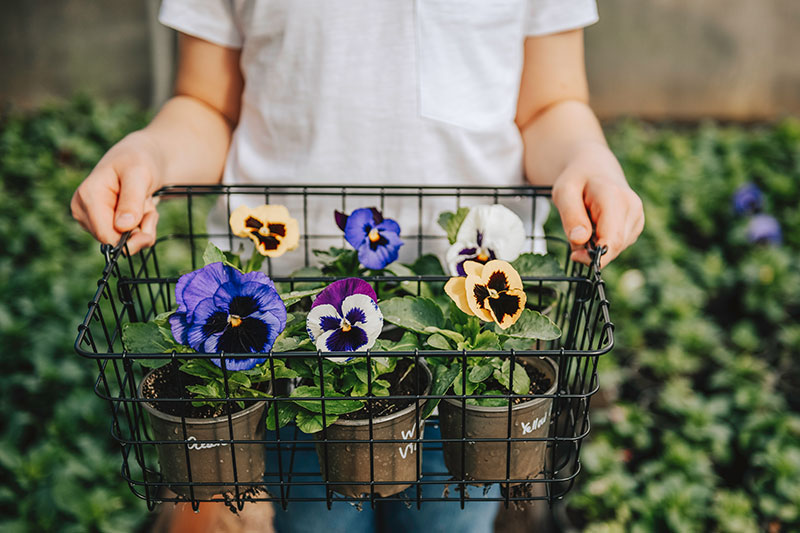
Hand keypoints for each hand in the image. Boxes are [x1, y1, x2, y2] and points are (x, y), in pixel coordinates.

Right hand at [71, 131, 162, 254]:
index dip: (130, 238)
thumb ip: (131, 200)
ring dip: (143, 225)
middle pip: (115, 241)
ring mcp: (91, 219)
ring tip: (144, 202)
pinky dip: (141, 225)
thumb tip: (122, 227)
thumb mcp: (139, 174)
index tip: (150, 221)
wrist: (141, 157)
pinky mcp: (102, 224)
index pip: (105, 235)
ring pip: (124, 241)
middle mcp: (83, 210)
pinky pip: (127, 237)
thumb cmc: (138, 160)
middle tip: (149, 206)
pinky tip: (141, 207)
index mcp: (87, 197)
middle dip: (140, 228)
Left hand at [551, 142, 643, 267]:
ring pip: (616, 248)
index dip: (594, 256)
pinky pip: (618, 244)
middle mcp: (632, 207)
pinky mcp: (636, 225)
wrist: (594, 168)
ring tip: (586, 222)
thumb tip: (580, 240)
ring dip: (596, 245)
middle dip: (592, 250)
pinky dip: (603, 241)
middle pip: (614, 247)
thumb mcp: (564, 192)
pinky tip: (596, 225)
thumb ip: (571, 216)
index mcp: (615, 197)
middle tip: (575, 234)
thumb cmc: (576, 180)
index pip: (612, 240)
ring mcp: (637, 217)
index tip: (575, 256)